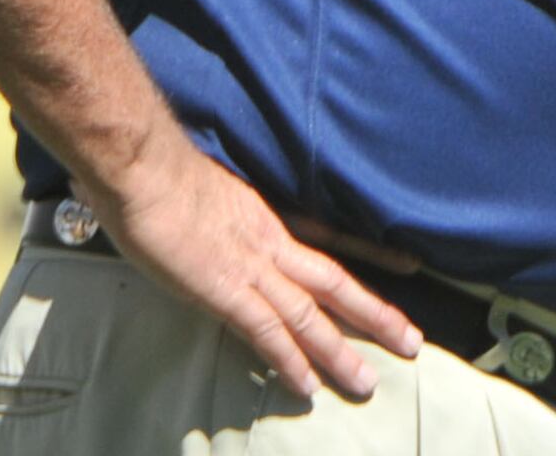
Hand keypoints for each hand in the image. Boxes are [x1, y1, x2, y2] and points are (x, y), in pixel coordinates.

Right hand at [82, 142, 423, 401]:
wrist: (144, 169)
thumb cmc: (162, 173)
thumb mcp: (210, 190)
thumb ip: (227, 214)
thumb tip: (224, 228)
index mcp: (268, 218)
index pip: (331, 238)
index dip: (371, 254)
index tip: (409, 265)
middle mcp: (271, 243)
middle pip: (335, 282)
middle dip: (375, 315)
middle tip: (411, 341)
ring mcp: (252, 268)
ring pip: (309, 314)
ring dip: (338, 351)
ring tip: (365, 381)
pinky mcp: (225, 289)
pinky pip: (265, 331)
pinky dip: (288, 360)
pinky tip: (306, 385)